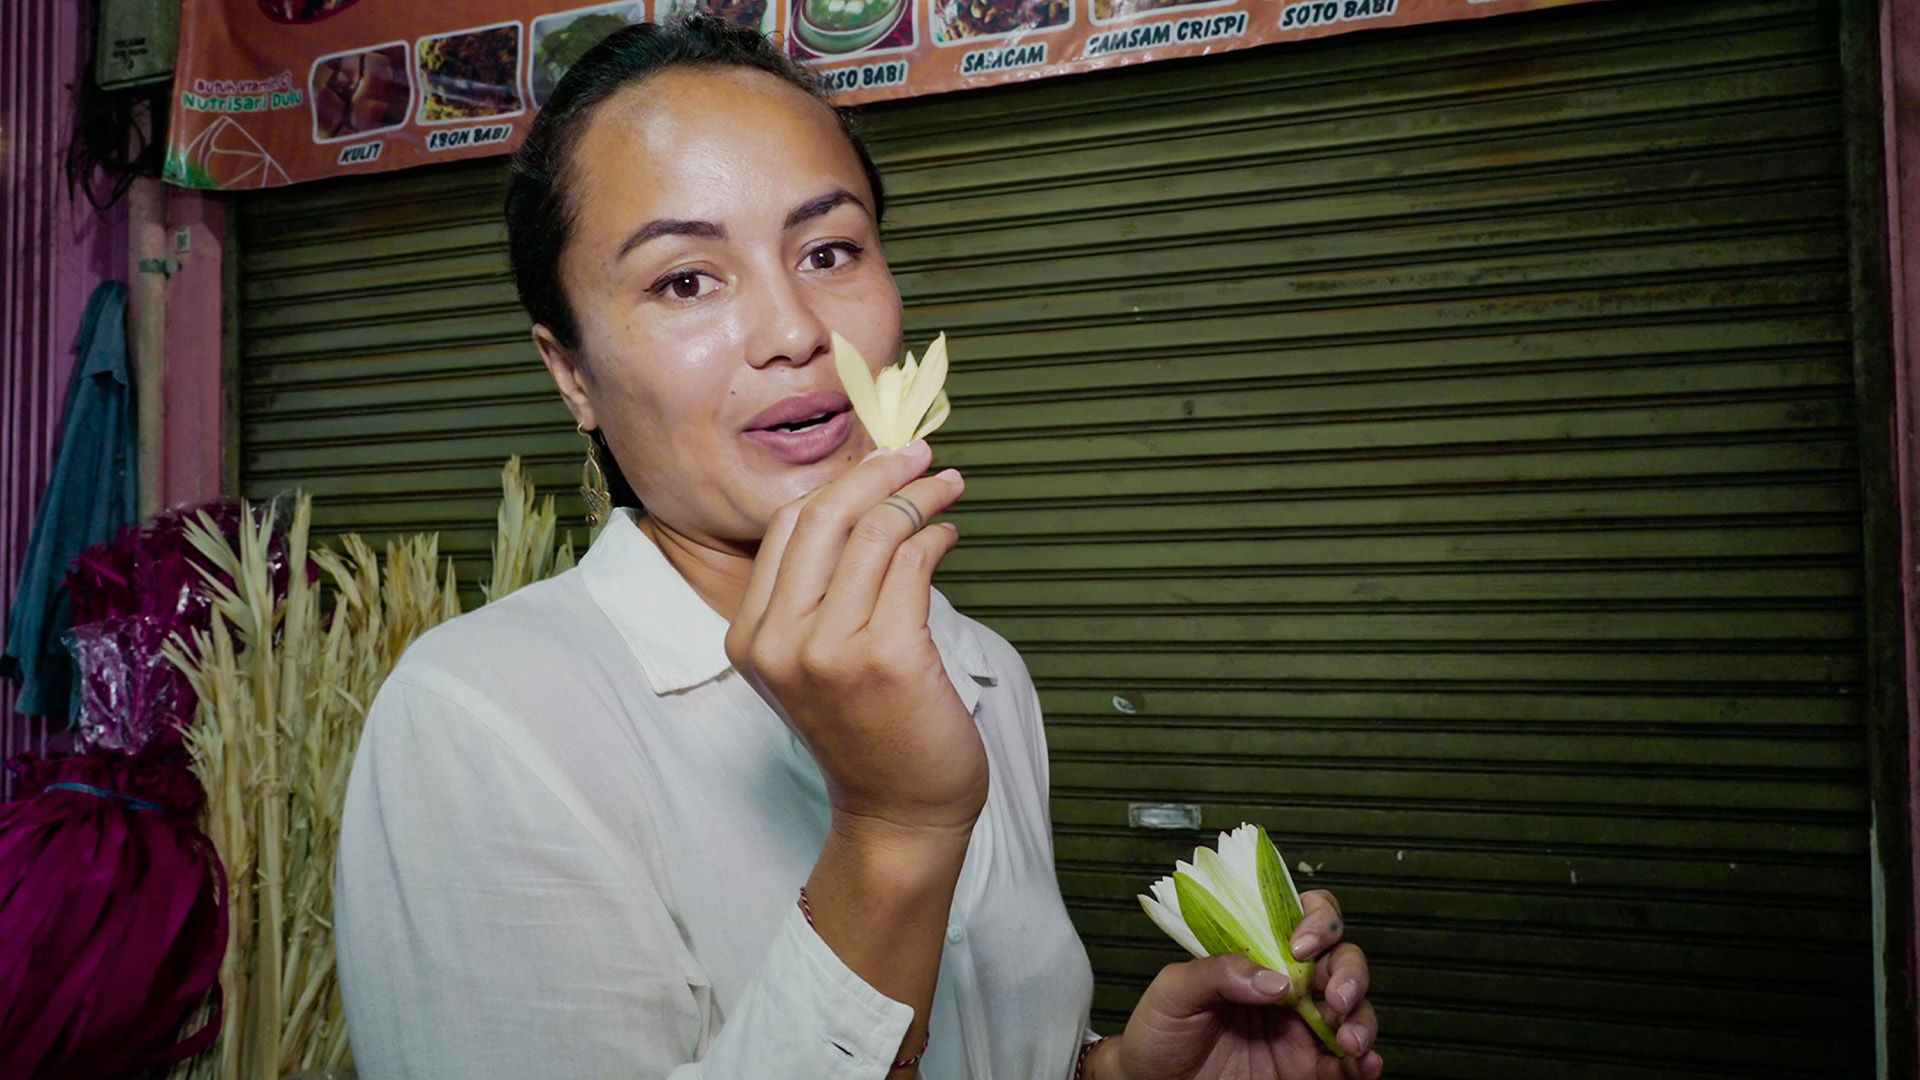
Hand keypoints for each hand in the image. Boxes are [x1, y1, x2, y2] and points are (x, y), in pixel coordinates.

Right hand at [724, 439, 984, 834]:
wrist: (897, 813)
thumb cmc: (868, 732)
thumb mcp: (812, 662)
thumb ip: (818, 594)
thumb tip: (865, 500)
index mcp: (750, 637)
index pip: (787, 528)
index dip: (838, 482)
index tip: (881, 459)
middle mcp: (779, 641)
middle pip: (826, 516)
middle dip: (879, 471)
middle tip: (921, 454)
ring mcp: (829, 651)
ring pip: (876, 533)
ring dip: (920, 497)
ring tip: (948, 488)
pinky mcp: (887, 658)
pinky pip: (913, 565)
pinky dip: (937, 536)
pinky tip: (949, 536)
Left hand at [1096, 890, 1380, 1079]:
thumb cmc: (1158, 1033)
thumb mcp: (1173, 990)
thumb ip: (1218, 971)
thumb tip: (1275, 979)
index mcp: (1257, 956)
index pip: (1302, 919)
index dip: (1316, 920)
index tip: (1300, 944)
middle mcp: (1287, 987)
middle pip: (1341, 960)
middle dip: (1350, 971)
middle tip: (1335, 996)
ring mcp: (1301, 1028)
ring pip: (1355, 1009)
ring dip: (1362, 1017)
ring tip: (1347, 1040)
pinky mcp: (1307, 1069)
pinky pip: (1350, 1063)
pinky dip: (1366, 1060)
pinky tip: (1364, 1062)